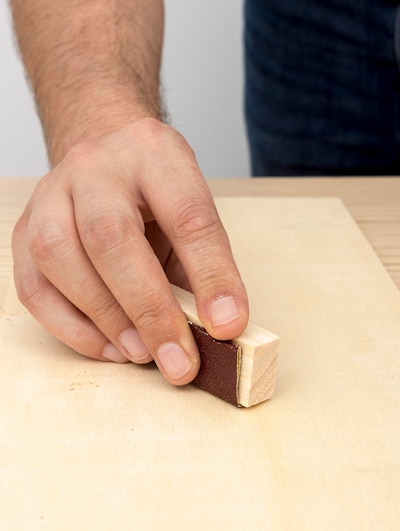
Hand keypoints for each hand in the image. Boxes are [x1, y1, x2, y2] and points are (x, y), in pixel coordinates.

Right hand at [12, 119, 248, 384]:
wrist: (106, 158)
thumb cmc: (154, 193)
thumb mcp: (191, 212)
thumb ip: (203, 266)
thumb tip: (219, 329)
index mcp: (154, 154)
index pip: (186, 215)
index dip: (210, 275)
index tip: (226, 326)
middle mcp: (95, 167)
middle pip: (110, 236)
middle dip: (148, 308)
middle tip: (177, 359)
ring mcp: (51, 195)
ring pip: (59, 257)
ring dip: (105, 318)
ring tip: (141, 353)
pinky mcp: (25, 230)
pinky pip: (34, 286)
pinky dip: (71, 327)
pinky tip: (108, 346)